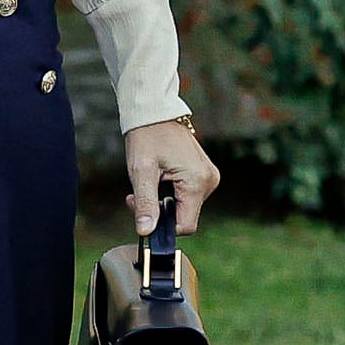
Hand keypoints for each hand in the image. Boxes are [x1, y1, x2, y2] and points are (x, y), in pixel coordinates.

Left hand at [125, 119, 216, 234]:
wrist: (155, 113)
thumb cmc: (147, 137)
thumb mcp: (142, 172)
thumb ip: (145, 204)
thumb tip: (146, 231)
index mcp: (197, 181)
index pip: (185, 225)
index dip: (162, 227)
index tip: (141, 213)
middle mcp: (209, 181)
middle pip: (184, 217)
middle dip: (159, 213)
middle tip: (136, 197)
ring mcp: (209, 178)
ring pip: (185, 208)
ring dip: (163, 204)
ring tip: (147, 184)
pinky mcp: (204, 175)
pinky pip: (188, 197)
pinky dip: (170, 195)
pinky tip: (158, 181)